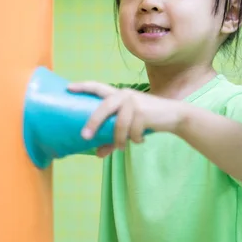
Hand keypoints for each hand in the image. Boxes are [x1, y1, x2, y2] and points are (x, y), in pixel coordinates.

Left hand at [68, 82, 185, 156]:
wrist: (174, 115)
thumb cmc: (148, 120)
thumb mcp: (129, 127)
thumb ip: (111, 138)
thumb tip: (97, 155)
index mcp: (118, 94)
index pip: (97, 87)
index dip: (83, 86)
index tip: (68, 88)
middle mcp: (125, 95)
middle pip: (103, 108)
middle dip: (93, 123)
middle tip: (84, 136)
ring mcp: (134, 103)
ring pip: (119, 126)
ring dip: (119, 140)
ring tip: (121, 147)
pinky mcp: (143, 112)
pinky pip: (133, 132)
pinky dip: (135, 139)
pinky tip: (140, 139)